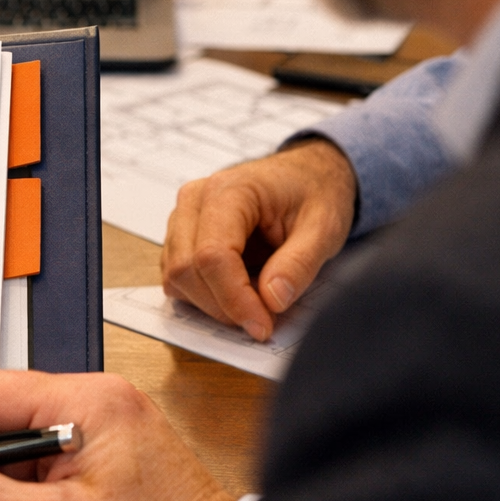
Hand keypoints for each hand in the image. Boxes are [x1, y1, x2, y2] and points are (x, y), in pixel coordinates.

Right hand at [161, 138, 356, 340]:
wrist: (306, 175)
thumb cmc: (314, 193)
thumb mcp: (324, 227)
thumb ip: (299, 263)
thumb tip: (272, 300)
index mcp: (229, 191)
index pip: (212, 255)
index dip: (234, 298)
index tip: (262, 326)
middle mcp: (194, 200)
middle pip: (185, 269)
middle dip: (221, 306)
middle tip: (262, 321)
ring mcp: (182, 217)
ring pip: (175, 276)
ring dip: (210, 303)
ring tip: (252, 302)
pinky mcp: (180, 236)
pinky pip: (176, 277)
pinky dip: (202, 295)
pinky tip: (235, 291)